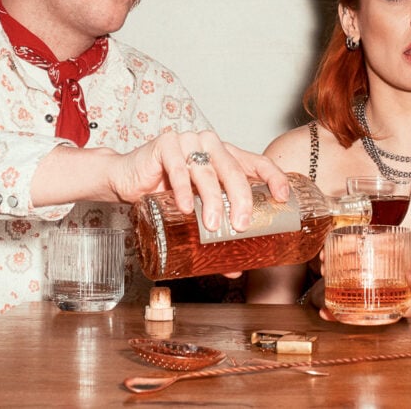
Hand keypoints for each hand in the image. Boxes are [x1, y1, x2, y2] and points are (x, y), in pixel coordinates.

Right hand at [109, 130, 288, 232]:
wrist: (127, 178)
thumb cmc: (166, 191)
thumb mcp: (196, 210)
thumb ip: (215, 232)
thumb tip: (235, 270)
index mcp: (226, 156)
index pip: (258, 162)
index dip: (274, 177)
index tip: (283, 198)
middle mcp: (211, 145)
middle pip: (233, 170)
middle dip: (241, 198)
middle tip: (241, 225)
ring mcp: (188, 141)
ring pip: (206, 171)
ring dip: (211, 199)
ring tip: (212, 224)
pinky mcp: (165, 144)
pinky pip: (177, 167)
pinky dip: (183, 188)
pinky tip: (186, 206)